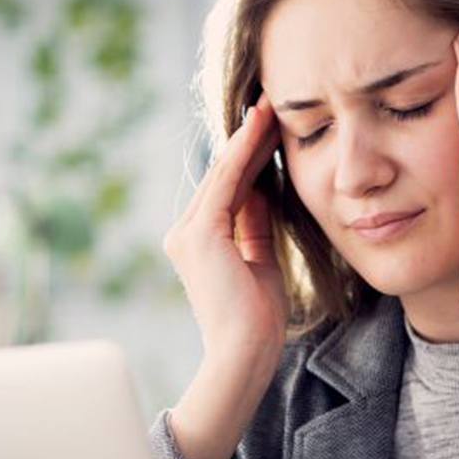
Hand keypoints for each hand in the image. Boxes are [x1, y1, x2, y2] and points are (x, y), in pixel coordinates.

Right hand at [163, 92, 286, 370]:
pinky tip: (260, 128)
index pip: (230, 190)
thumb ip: (256, 225)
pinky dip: (244, 154)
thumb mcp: (261, 261)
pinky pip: (226, 184)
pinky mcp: (199, 234)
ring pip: (224, 174)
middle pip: (225, 177)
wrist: (244, 353)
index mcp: (200, 243)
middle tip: (271, 104)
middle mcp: (186, 233)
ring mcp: (188, 233)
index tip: (272, 129)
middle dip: (249, 140)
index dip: (251, 158)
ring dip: (248, 138)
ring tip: (269, 106)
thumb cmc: (257, 320)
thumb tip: (264, 189)